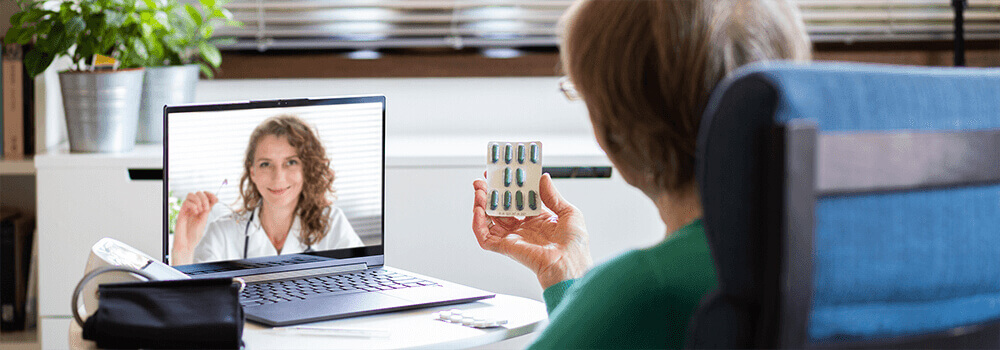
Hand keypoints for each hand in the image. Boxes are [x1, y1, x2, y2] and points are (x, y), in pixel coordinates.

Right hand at [170, 191, 217, 264]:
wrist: (186, 244)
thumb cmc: (194, 235)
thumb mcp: (204, 220)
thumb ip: (207, 210)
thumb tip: (213, 200)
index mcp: (201, 209)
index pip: (205, 196)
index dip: (211, 194)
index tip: (216, 199)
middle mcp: (194, 208)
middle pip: (199, 193)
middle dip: (205, 199)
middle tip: (206, 209)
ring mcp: (187, 209)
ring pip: (191, 194)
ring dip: (198, 201)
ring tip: (200, 211)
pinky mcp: (181, 212)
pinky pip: (186, 202)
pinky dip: (193, 206)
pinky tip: (195, 213)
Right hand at [472, 173, 592, 288]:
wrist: (570, 264)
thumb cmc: (575, 246)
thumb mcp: (569, 212)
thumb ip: (552, 195)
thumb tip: (543, 178)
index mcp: (538, 220)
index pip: (518, 200)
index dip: (509, 188)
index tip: (502, 175)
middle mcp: (523, 228)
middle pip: (500, 208)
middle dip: (490, 194)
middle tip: (483, 180)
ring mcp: (513, 238)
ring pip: (489, 220)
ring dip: (481, 205)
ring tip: (478, 190)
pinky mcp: (505, 247)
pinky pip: (485, 236)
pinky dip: (478, 224)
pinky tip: (478, 210)